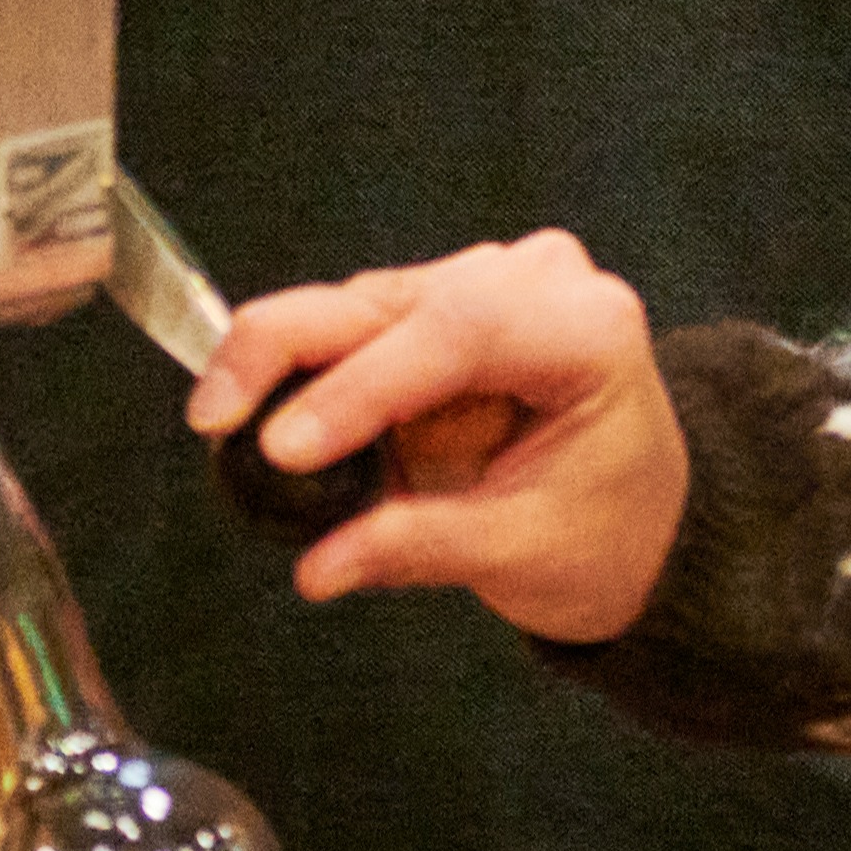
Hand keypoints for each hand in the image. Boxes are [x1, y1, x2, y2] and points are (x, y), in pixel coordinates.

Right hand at [181, 235, 690, 641]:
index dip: (363, 385)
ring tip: (225, 428)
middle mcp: (536, 283)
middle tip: (214, 419)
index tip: (286, 447)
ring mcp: (483, 282)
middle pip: (392, 300)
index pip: (463, 330)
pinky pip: (347, 325)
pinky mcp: (435, 304)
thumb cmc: (603, 531)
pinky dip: (296, 370)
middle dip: (288, 352)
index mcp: (588, 330)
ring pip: (354, 304)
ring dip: (280, 363)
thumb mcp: (523, 553)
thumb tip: (321, 568)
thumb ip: (421, 546)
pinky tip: (251, 414)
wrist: (636, 518)